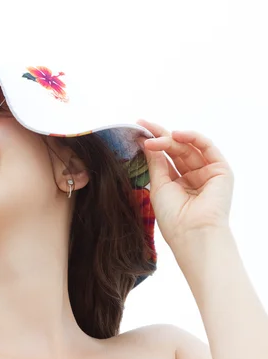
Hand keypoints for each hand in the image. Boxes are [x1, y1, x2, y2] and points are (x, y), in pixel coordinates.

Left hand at [136, 120, 233, 253]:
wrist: (192, 233)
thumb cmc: (173, 217)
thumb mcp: (158, 185)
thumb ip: (155, 162)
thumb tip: (147, 142)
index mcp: (177, 184)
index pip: (164, 158)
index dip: (152, 144)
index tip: (137, 131)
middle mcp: (193, 177)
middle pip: (175, 149)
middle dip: (159, 135)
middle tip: (142, 125)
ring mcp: (207, 173)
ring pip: (188, 147)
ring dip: (170, 138)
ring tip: (153, 136)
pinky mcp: (221, 171)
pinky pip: (207, 148)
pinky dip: (192, 138)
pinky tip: (176, 135)